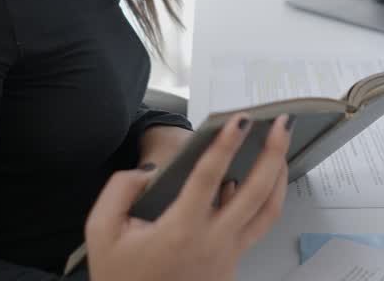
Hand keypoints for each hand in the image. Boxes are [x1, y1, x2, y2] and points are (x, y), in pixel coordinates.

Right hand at [85, 114, 291, 280]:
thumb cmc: (120, 275)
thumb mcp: (101, 229)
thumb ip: (120, 189)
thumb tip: (149, 172)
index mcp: (181, 230)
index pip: (210, 176)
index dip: (225, 144)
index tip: (239, 119)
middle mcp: (213, 243)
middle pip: (257, 191)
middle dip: (274, 152)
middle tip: (282, 123)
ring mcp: (228, 257)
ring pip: (268, 213)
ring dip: (279, 177)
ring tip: (281, 150)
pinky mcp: (232, 267)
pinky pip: (254, 229)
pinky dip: (261, 203)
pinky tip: (256, 185)